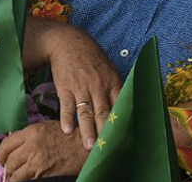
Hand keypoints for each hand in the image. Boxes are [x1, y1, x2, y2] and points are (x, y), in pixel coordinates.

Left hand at [0, 121, 88, 179]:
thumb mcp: (50, 128)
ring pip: (13, 171)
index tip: (3, 158)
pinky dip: (20, 181)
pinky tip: (24, 180)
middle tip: (8, 170)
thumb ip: (33, 135)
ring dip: (12, 176)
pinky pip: (23, 179)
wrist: (89, 146)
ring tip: (15, 177)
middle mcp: (31, 145)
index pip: (7, 143)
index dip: (2, 153)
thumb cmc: (72, 136)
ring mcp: (35, 160)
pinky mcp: (41, 173)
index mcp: (32, 131)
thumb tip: (20, 145)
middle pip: (8, 159)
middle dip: (6, 167)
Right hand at [30, 21, 121, 147]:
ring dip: (87, 130)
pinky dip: (66, 118)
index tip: (124, 137)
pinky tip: (67, 130)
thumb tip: (126, 107)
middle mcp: (98, 85)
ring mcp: (81, 86)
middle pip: (103, 112)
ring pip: (85, 111)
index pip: (119, 105)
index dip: (121, 122)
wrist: (69, 43)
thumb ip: (116, 89)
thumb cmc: (92, 59)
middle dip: (105, 131)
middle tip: (107, 148)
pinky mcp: (65, 87)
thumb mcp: (109, 69)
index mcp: (112, 82)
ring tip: (89, 145)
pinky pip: (66, 105)